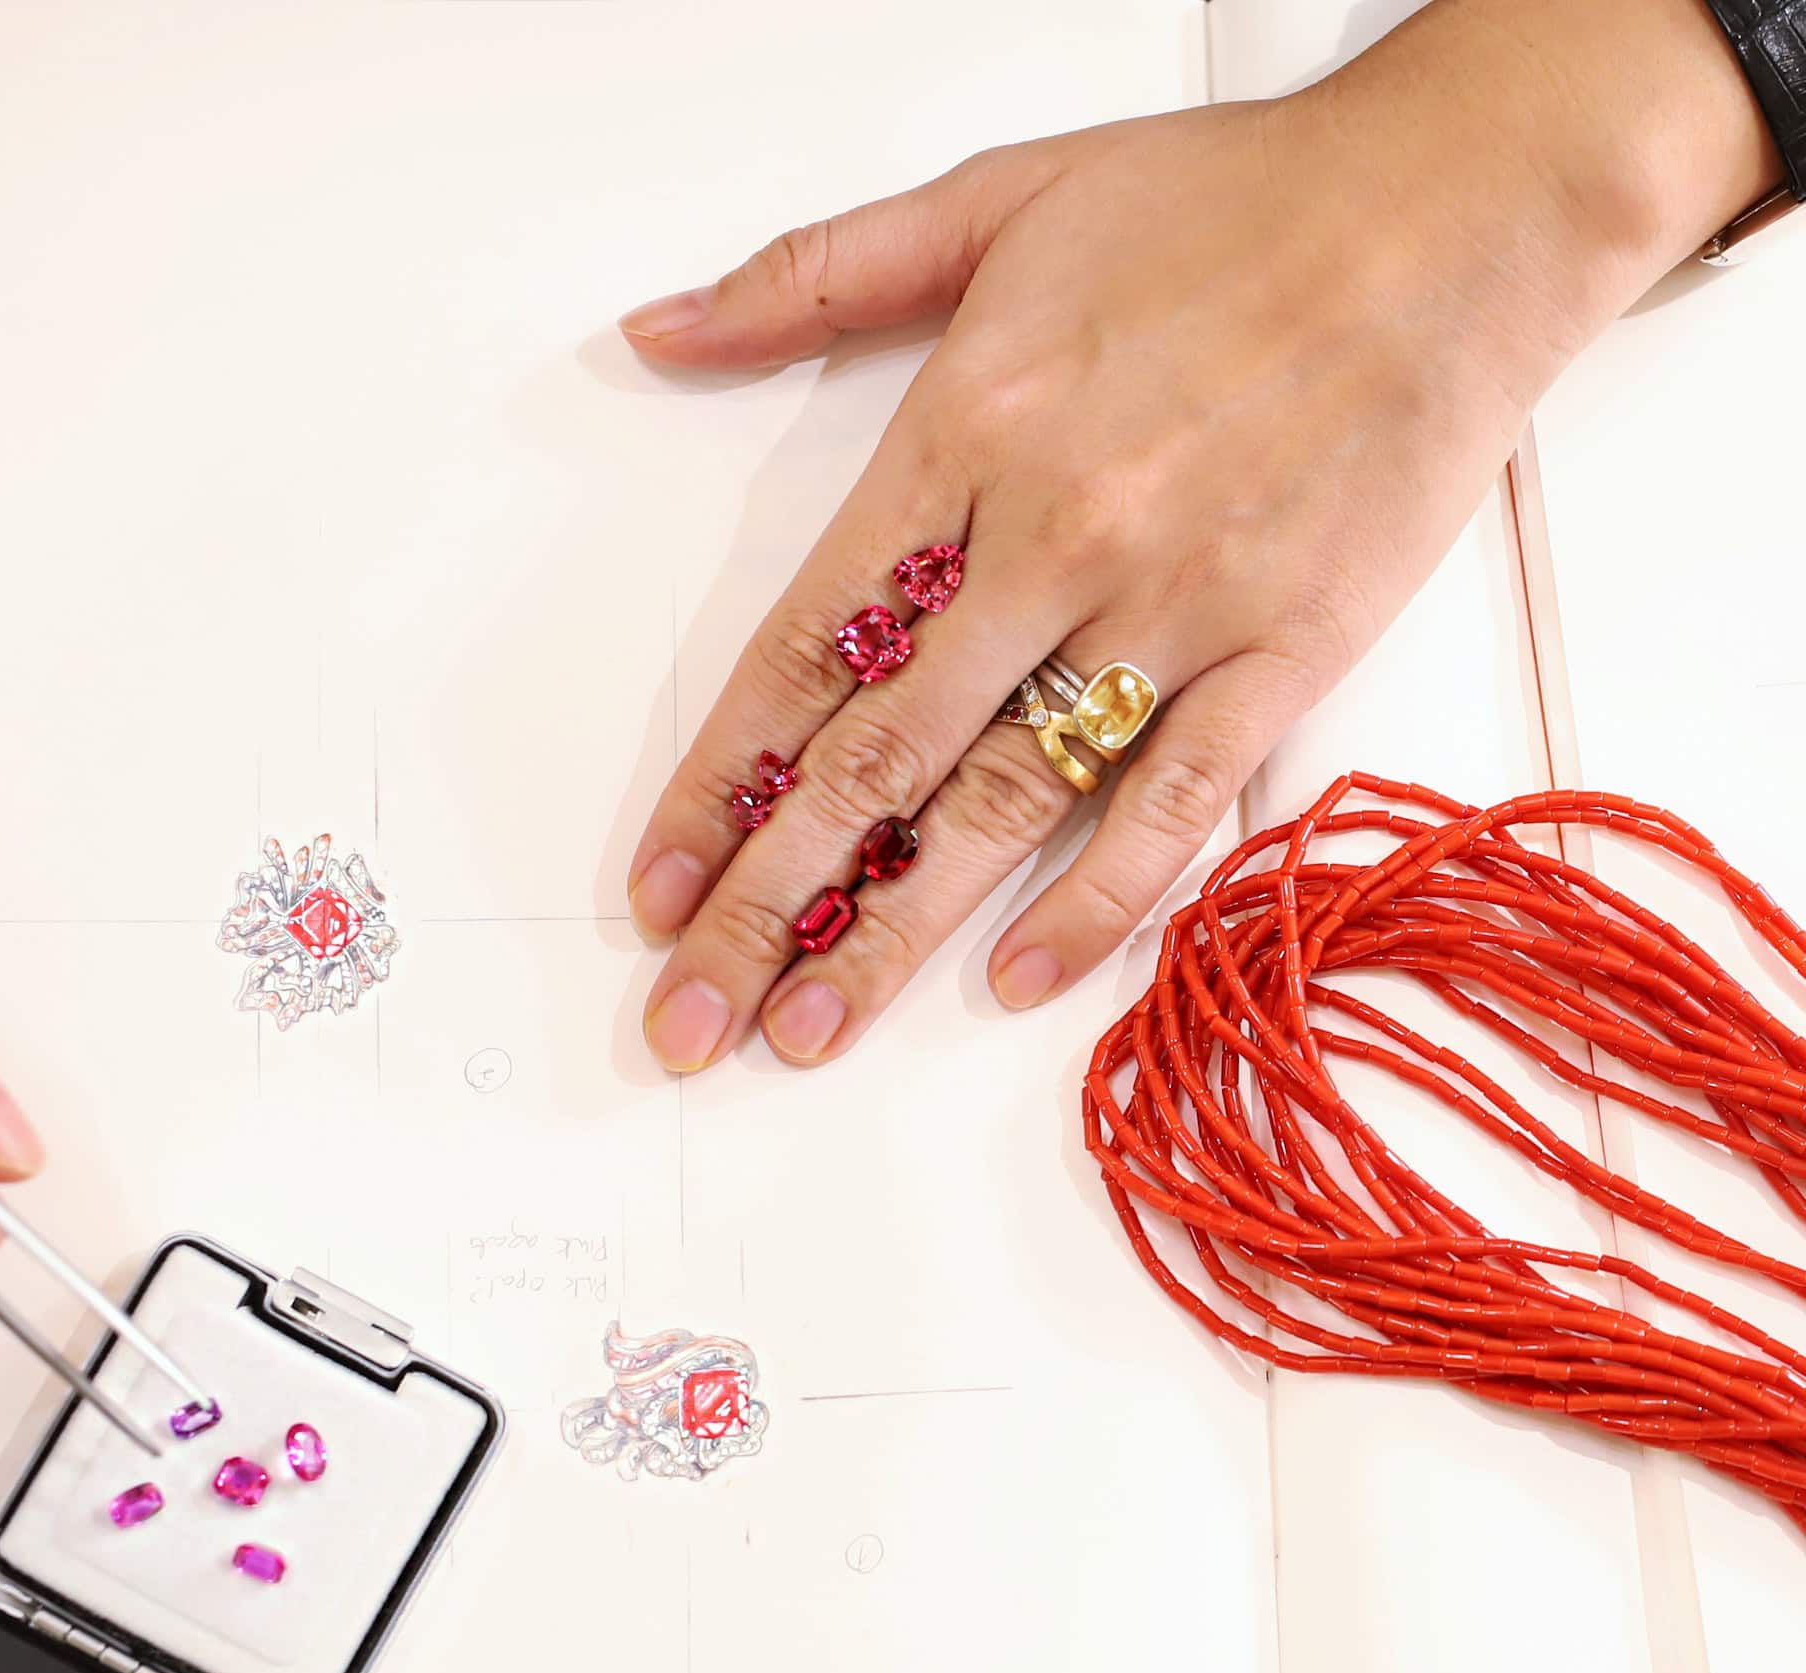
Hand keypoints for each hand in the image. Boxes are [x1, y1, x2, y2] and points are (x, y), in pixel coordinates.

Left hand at [619, 0, 1777, 1072]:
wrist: (1460, 207)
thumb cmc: (1229, 202)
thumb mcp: (994, 194)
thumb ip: (811, 275)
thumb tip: (659, 332)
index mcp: (963, 434)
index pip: (800, 652)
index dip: (715, 785)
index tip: (656, 888)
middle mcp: (1053, 539)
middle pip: (875, 759)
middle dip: (765, 902)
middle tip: (693, 1014)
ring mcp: (1173, 608)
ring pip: (1002, 807)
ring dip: (892, 934)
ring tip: (806, 1033)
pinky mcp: (1285, 653)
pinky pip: (1174, 807)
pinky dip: (1095, 902)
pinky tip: (1013, 980)